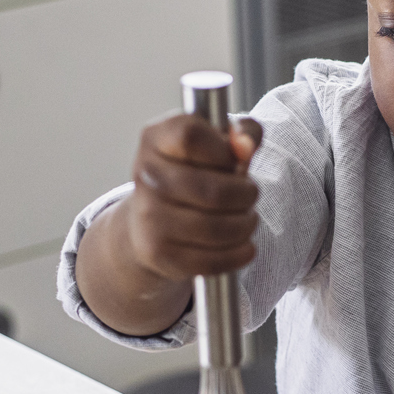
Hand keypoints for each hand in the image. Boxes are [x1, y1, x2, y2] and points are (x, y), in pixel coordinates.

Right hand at [120, 112, 264, 281]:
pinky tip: (242, 244)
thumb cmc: (191, 173)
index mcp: (155, 138)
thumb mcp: (214, 142)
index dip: (223, 150)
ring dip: (245, 225)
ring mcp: (148, 217)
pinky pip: (213, 260)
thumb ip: (242, 133)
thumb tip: (246, 146)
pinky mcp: (158, 253)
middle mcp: (145, 175)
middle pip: (214, 191)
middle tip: (248, 195)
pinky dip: (239, 253)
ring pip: (218, 228)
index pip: (191, 136)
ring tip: (246, 219)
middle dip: (246, 195)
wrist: (148, 220)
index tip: (231, 160)